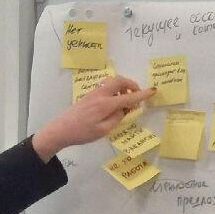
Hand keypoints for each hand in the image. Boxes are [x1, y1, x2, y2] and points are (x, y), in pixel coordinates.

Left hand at [31, 76, 156, 159]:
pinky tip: (114, 102)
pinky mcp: (89, 95)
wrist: (61, 129)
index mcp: (106, 104)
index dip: (142, 94)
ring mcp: (94, 93)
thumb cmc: (82, 133)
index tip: (153, 91)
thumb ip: (117, 117)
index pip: (128, 97)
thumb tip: (124, 109)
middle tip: (137, 95)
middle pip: (119, 80)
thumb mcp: (103, 130)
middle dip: (131, 85)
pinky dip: (115, 90)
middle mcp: (100, 95)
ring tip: (125, 100)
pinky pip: (106, 86)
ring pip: (112, 82)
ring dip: (122, 87)